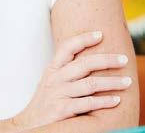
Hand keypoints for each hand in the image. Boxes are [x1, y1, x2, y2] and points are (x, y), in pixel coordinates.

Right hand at [12, 30, 131, 129]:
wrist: (30, 123)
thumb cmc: (45, 101)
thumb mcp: (50, 81)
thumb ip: (65, 70)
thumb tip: (89, 59)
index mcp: (52, 69)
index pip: (67, 47)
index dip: (83, 39)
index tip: (100, 34)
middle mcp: (55, 78)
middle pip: (83, 64)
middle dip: (106, 60)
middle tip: (123, 59)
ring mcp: (58, 94)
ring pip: (89, 84)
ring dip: (111, 82)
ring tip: (127, 81)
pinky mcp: (62, 110)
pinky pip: (87, 103)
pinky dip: (103, 102)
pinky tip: (116, 100)